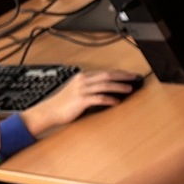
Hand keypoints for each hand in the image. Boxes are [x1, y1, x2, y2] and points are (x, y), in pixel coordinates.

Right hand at [19, 69, 141, 135]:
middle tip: (134, 78)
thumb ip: (90, 86)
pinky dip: (109, 99)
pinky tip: (116, 102)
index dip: (119, 72)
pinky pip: (98, 98)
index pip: (105, 72)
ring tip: (129, 89)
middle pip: (107, 75)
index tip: (130, 74)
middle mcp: (83, 81)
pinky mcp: (80, 100)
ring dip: (119, 87)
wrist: (48, 111)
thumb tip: (109, 87)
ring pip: (105, 85)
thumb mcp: (77, 89)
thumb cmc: (63, 102)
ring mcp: (81, 90)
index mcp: (83, 77)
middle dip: (123, 76)